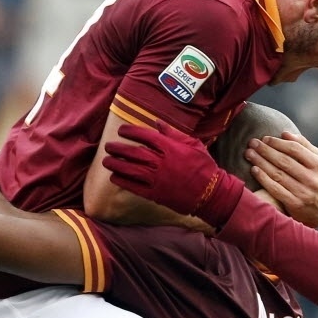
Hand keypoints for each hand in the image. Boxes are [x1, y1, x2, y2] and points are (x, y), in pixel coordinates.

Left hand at [103, 123, 244, 227]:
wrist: (211, 193)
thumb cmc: (204, 166)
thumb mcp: (193, 144)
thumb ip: (173, 133)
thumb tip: (157, 122)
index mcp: (170, 148)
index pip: (145, 136)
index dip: (131, 132)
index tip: (122, 131)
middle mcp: (161, 162)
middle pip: (133, 153)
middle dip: (118, 148)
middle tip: (108, 146)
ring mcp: (157, 179)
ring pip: (130, 170)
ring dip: (116, 164)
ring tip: (106, 161)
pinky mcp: (156, 194)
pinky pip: (134, 187)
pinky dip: (123, 182)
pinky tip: (114, 177)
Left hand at [246, 132, 317, 227]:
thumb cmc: (315, 181)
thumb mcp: (317, 164)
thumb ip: (304, 147)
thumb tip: (285, 133)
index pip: (296, 149)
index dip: (278, 143)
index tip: (265, 138)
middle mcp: (313, 179)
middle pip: (284, 161)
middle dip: (266, 150)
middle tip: (252, 143)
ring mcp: (304, 193)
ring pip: (278, 174)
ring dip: (261, 162)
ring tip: (249, 154)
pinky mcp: (295, 204)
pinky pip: (275, 189)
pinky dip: (263, 178)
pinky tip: (254, 170)